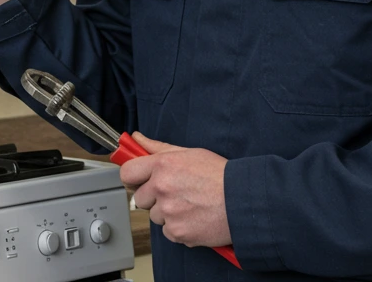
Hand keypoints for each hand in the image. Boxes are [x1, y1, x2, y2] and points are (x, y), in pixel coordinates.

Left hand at [120, 132, 232, 248]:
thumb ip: (158, 147)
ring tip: (190, 205)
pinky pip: (168, 232)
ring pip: (155, 216)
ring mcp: (169, 212)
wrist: (243, 200)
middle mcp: (162, 188)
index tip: (140, 180)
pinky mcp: (177, 232)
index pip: (127, 173)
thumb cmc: (220, 175)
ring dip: (167, 213)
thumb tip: (137, 139)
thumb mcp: (190, 153)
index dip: (133, 178)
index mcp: (162, 165)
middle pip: (140, 198)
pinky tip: (194, 217)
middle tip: (176, 193)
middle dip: (154, 197)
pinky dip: (179, 228)